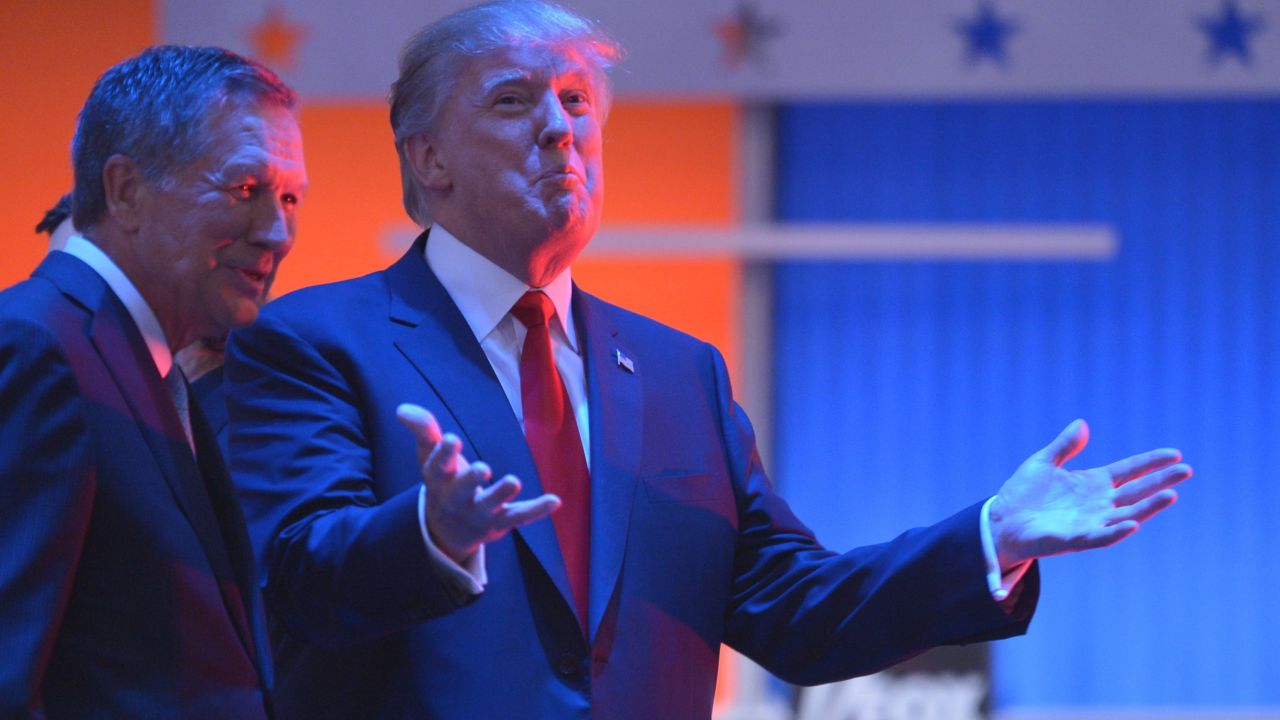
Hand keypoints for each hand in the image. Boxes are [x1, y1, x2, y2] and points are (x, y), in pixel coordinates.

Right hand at [396, 403, 559, 563]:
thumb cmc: (443, 481)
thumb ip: (423, 430)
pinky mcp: (501, 522)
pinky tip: (555, 501)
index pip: (437, 466)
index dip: (444, 453)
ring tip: (514, 481)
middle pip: (462, 490)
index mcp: (438, 479)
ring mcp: (480, 512)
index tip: (452, 439)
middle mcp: (457, 498)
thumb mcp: (430, 456)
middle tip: (483, 469)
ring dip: (502, 493)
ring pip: (491, 505)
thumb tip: (402, 409)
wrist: (448, 530)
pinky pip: (520, 517)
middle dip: (471, 480)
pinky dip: (537, 510)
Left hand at [989, 419, 1190, 567]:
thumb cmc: (1023, 493)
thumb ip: (1064, 446)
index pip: (1129, 471)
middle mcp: (1098, 503)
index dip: (1151, 462)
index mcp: (1093, 483)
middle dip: (1161, 481)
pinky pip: (1101, 536)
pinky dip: (1116, 531)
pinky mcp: (1076, 538)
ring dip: (1149, 507)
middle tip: (1186, 470)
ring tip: (1171, 495)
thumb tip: (1082, 423)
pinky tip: (1133, 523)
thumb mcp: (1043, 462)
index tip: (1174, 454)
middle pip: (1137, 491)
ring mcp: (1090, 522)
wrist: (1001, 520)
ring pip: (1127, 514)